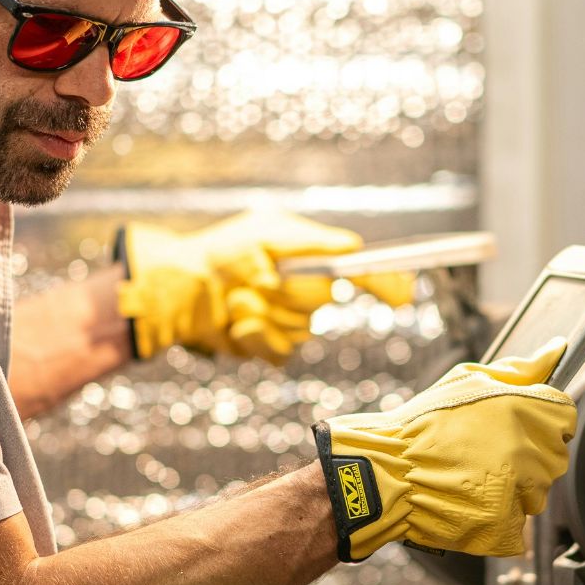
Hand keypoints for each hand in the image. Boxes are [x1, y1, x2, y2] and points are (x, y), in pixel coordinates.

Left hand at [115, 210, 413, 363]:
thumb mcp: (266, 233)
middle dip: (289, 290)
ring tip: (235, 297)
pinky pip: (281, 351)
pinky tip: (236, 324)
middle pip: (323, 298)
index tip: (403, 297)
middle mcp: (308, 290)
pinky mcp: (273, 347)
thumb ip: (312, 242)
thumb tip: (352, 247)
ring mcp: (292, 322)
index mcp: (312, 259)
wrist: (181, 289)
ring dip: (262, 312)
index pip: (360, 271)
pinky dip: (255, 337)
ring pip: (300, 328)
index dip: (385, 283)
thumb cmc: (221, 252)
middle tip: (257, 279)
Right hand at [315, 338, 576, 559]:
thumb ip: (520, 369)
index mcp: (527, 410)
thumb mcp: (467, 381)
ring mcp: (522, 492)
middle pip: (555, 456)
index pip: (566, 417)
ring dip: (515, 487)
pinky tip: (470, 502)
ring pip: (538, 492)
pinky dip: (499, 516)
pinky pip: (519, 523)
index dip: (542, 420)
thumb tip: (556, 350)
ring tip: (473, 476)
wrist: (386, 473)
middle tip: (486, 453)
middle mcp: (531, 451)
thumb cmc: (422, 424)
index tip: (517, 426)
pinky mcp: (508, 526)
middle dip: (529, 454)